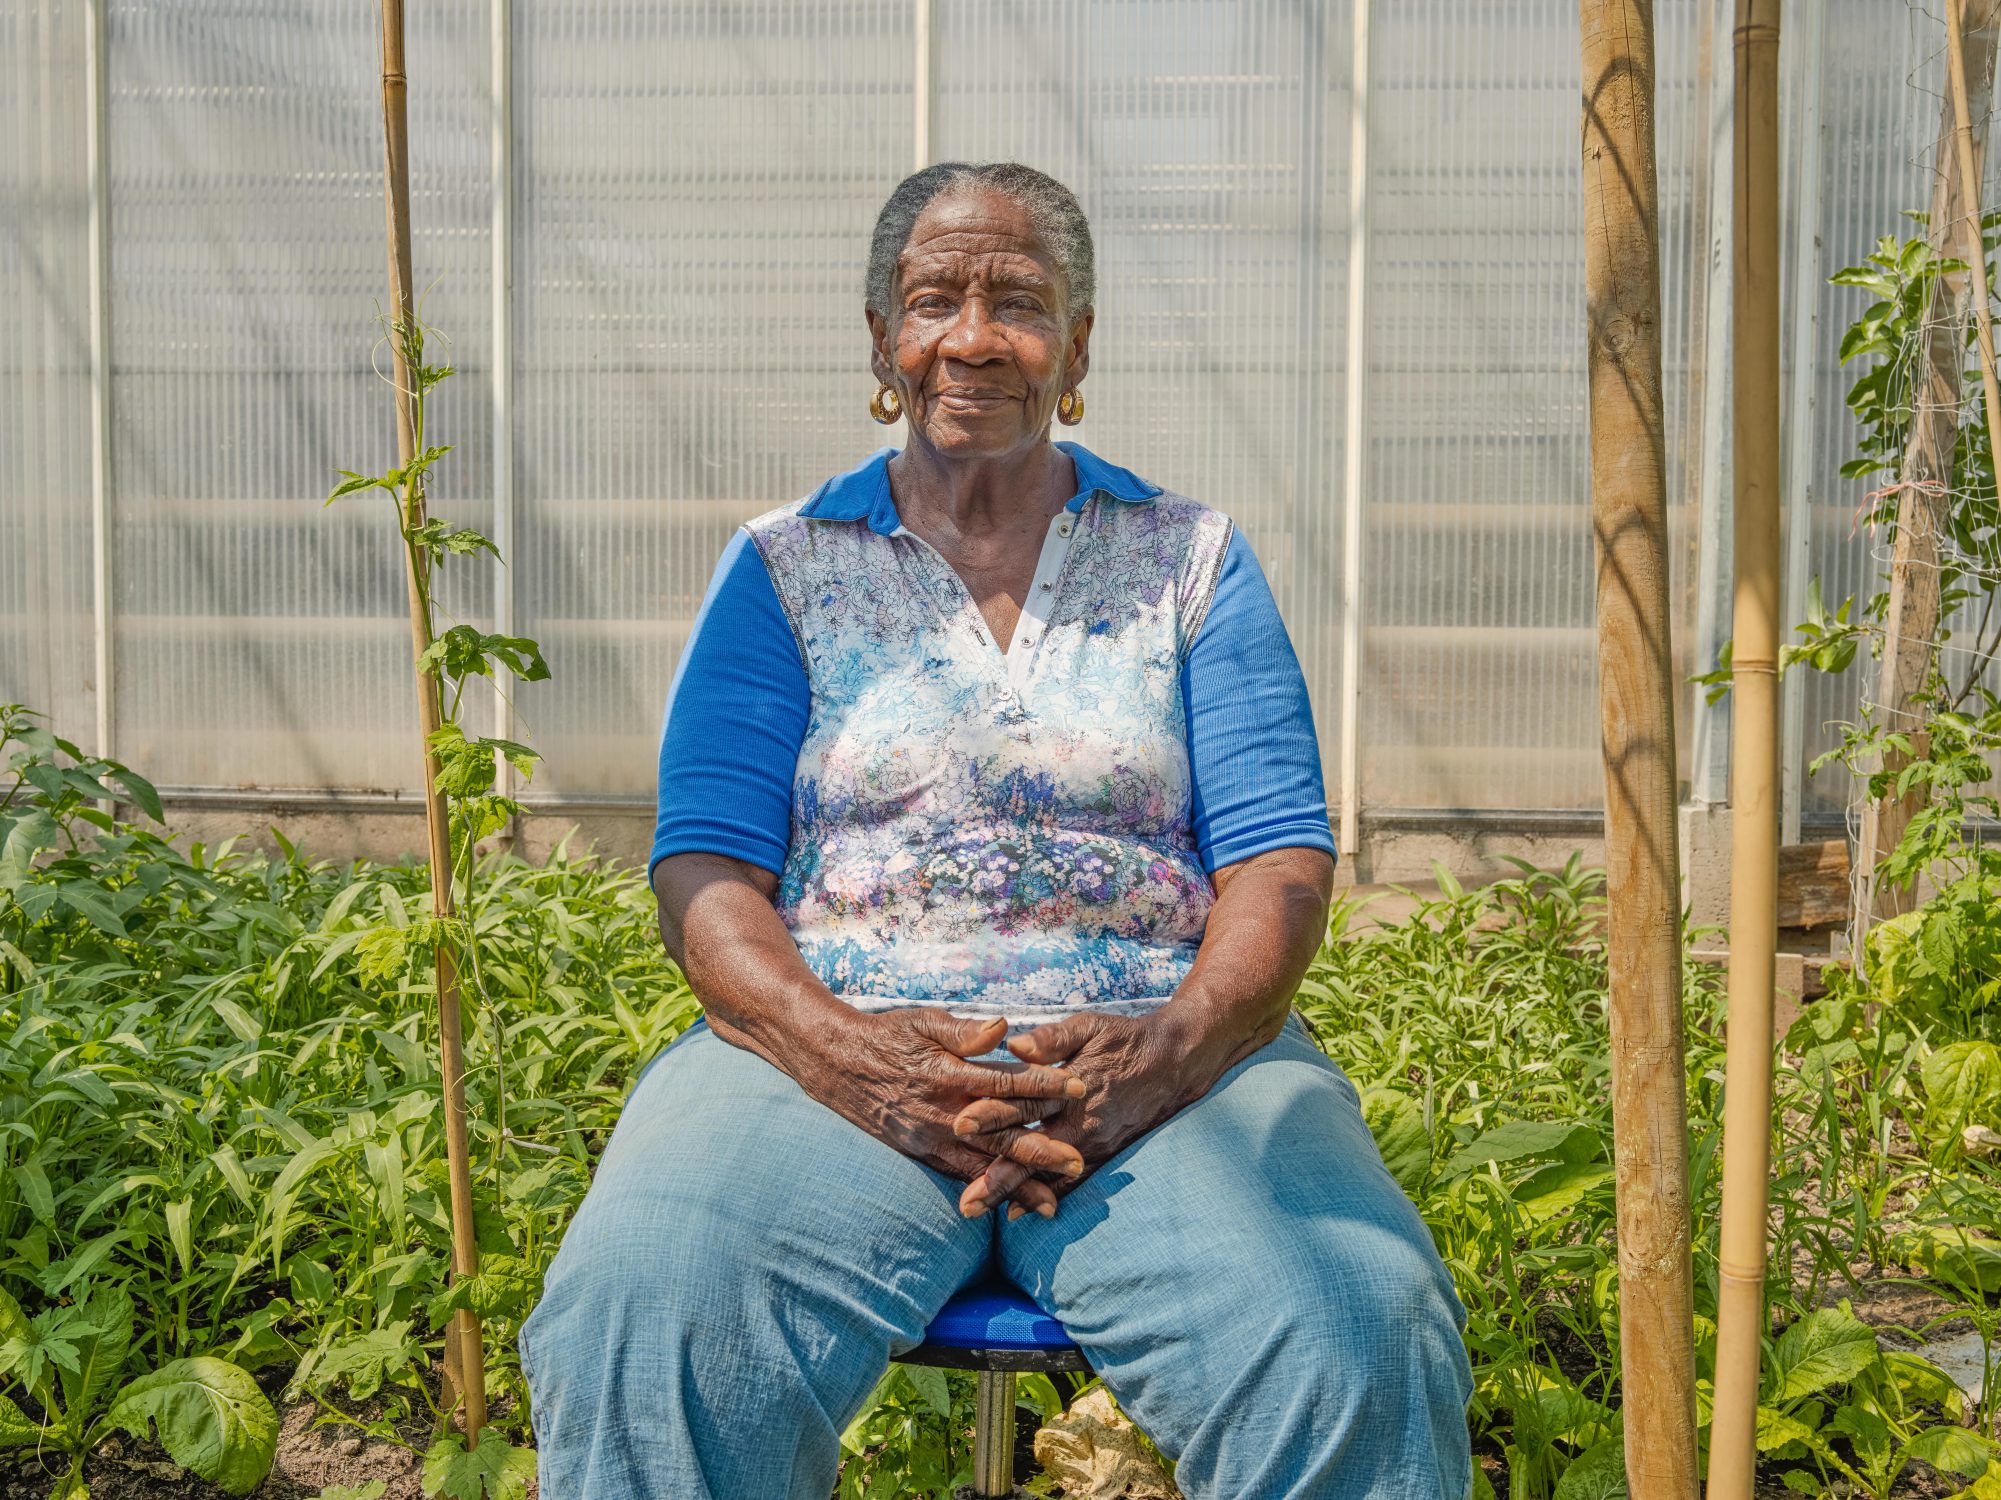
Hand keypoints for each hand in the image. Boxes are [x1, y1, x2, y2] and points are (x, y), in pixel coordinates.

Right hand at [790, 1008, 1086, 1217]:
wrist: (838, 1063)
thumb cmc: (888, 1035)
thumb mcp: (924, 1022)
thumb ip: (964, 1031)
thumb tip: (1003, 1027)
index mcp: (948, 1074)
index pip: (1004, 1081)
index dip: (1043, 1084)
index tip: (1080, 1087)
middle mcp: (942, 1112)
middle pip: (998, 1135)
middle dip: (1039, 1151)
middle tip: (1077, 1163)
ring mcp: (930, 1137)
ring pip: (980, 1165)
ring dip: (1016, 1184)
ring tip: (1052, 1204)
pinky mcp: (920, 1152)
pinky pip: (956, 1174)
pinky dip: (983, 1191)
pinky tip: (1007, 1207)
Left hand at [951, 1010, 1217, 1217]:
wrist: (1173, 1063)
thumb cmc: (1124, 1039)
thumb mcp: (1089, 1027)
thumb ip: (1051, 1039)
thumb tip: (1014, 1045)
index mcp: (1070, 1087)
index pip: (1024, 1103)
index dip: (992, 1114)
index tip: (960, 1124)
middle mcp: (1080, 1121)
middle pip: (1029, 1150)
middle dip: (995, 1175)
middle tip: (964, 1199)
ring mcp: (1093, 1142)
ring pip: (1045, 1171)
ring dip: (1011, 1191)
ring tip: (977, 1210)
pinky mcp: (1104, 1153)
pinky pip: (1072, 1181)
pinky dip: (1045, 1196)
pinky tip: (1017, 1212)